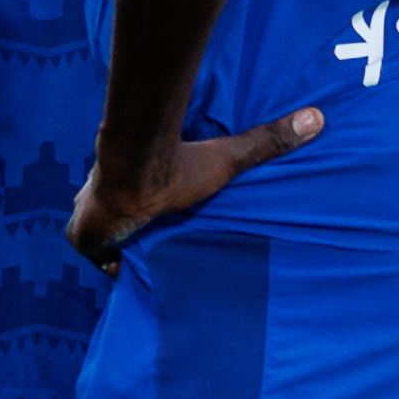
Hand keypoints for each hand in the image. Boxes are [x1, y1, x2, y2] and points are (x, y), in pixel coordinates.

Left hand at [64, 109, 323, 273]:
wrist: (136, 176)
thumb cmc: (176, 166)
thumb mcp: (226, 160)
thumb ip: (266, 142)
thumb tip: (317, 118)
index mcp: (137, 180)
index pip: (140, 201)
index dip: (149, 215)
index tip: (164, 228)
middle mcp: (110, 195)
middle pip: (120, 222)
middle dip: (133, 235)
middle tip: (156, 250)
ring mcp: (90, 217)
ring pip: (104, 241)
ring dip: (119, 251)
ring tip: (145, 268)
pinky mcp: (81, 237)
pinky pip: (94, 259)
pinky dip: (108, 267)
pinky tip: (127, 280)